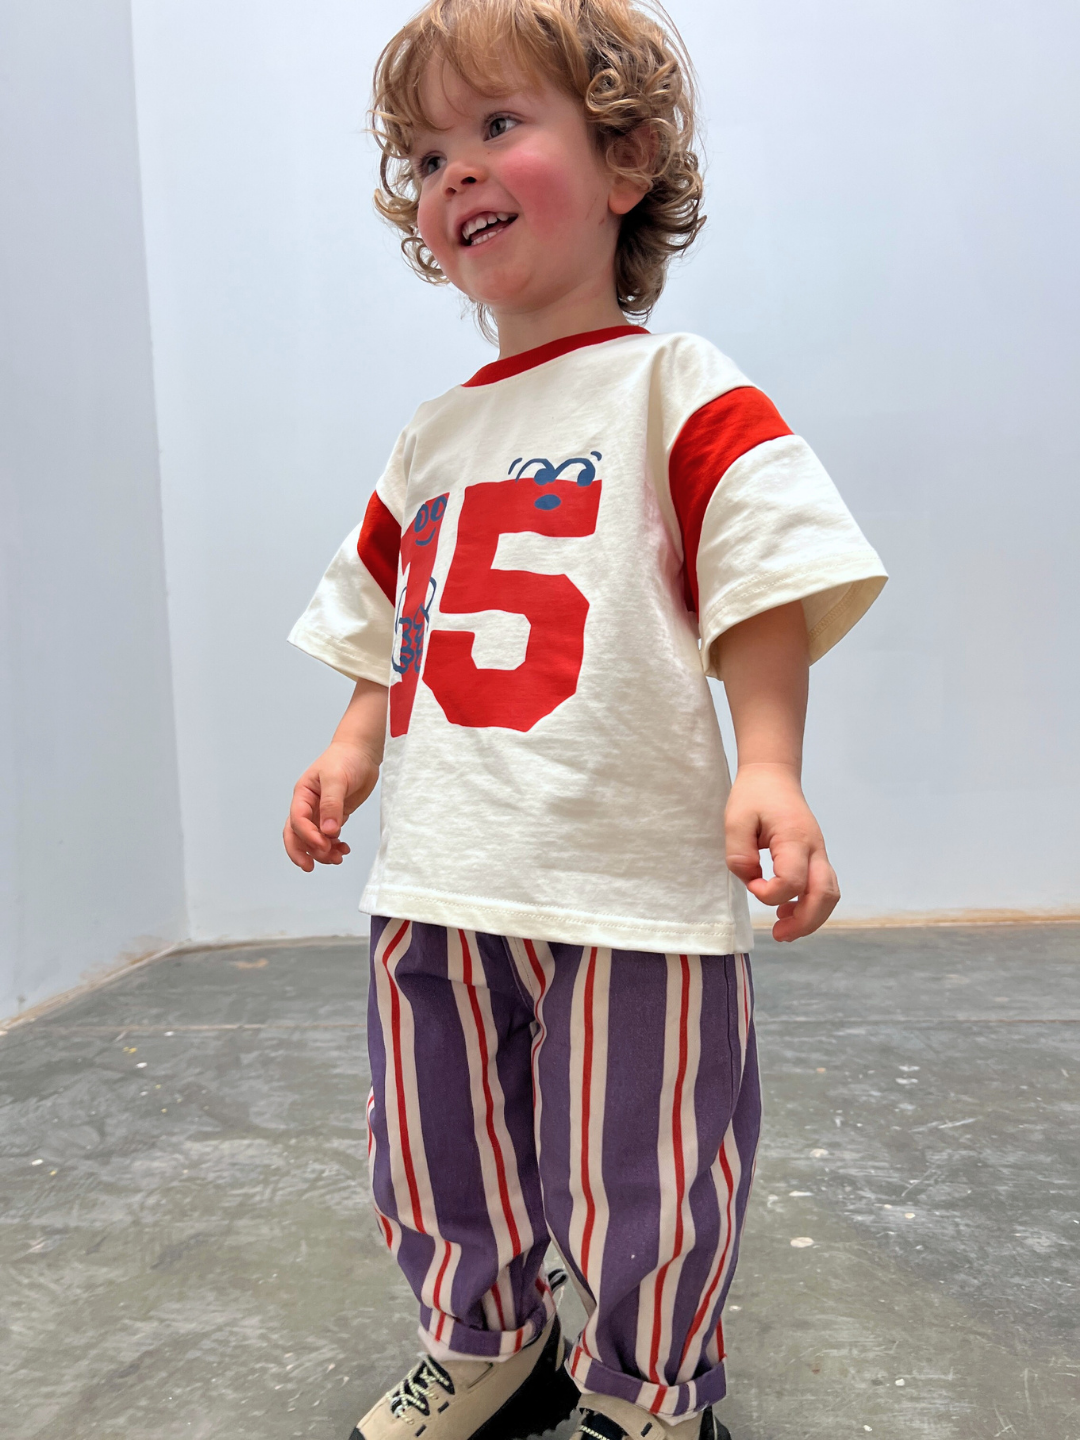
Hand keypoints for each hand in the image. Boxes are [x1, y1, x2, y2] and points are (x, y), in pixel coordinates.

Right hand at [283, 741, 379, 871]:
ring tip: (338, 857)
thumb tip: (328, 830)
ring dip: (322, 852)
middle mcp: (308, 806)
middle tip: (315, 865)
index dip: (307, 836)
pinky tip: (344, 849)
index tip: (323, 845)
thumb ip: (332, 804)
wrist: (362, 752)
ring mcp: (320, 812)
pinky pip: (329, 837)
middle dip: (303, 852)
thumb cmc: (346, 759)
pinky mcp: (335, 816)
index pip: (297, 820)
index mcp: (303, 795)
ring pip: (313, 839)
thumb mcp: (337, 779)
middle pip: (296, 835)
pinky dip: (334, 846)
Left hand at [724, 762, 839, 941]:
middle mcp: (814, 848)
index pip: (793, 880)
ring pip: (830, 894)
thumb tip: (750, 879)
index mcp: (794, 838)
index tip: (751, 884)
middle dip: (804, 922)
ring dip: (811, 918)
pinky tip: (787, 910)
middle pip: (825, 895)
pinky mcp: (815, 857)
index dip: (770, 893)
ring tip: (783, 929)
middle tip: (778, 934)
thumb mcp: (735, 819)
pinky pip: (822, 887)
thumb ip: (739, 853)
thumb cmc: (754, 796)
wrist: (774, 776)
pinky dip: (810, 905)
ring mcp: (819, 853)